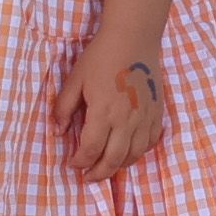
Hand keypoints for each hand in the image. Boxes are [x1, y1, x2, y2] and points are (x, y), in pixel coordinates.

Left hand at [58, 35, 164, 180]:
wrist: (133, 38)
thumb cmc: (101, 56)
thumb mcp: (75, 79)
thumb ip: (64, 108)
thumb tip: (58, 132)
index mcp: (103, 112)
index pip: (90, 150)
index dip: (79, 162)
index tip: (72, 164)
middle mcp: (126, 120)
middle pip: (113, 160)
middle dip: (99, 174)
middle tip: (89, 178)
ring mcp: (144, 118)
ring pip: (134, 155)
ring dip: (119, 166)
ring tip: (107, 167)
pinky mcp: (157, 113)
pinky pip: (150, 142)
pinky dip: (139, 153)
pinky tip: (128, 152)